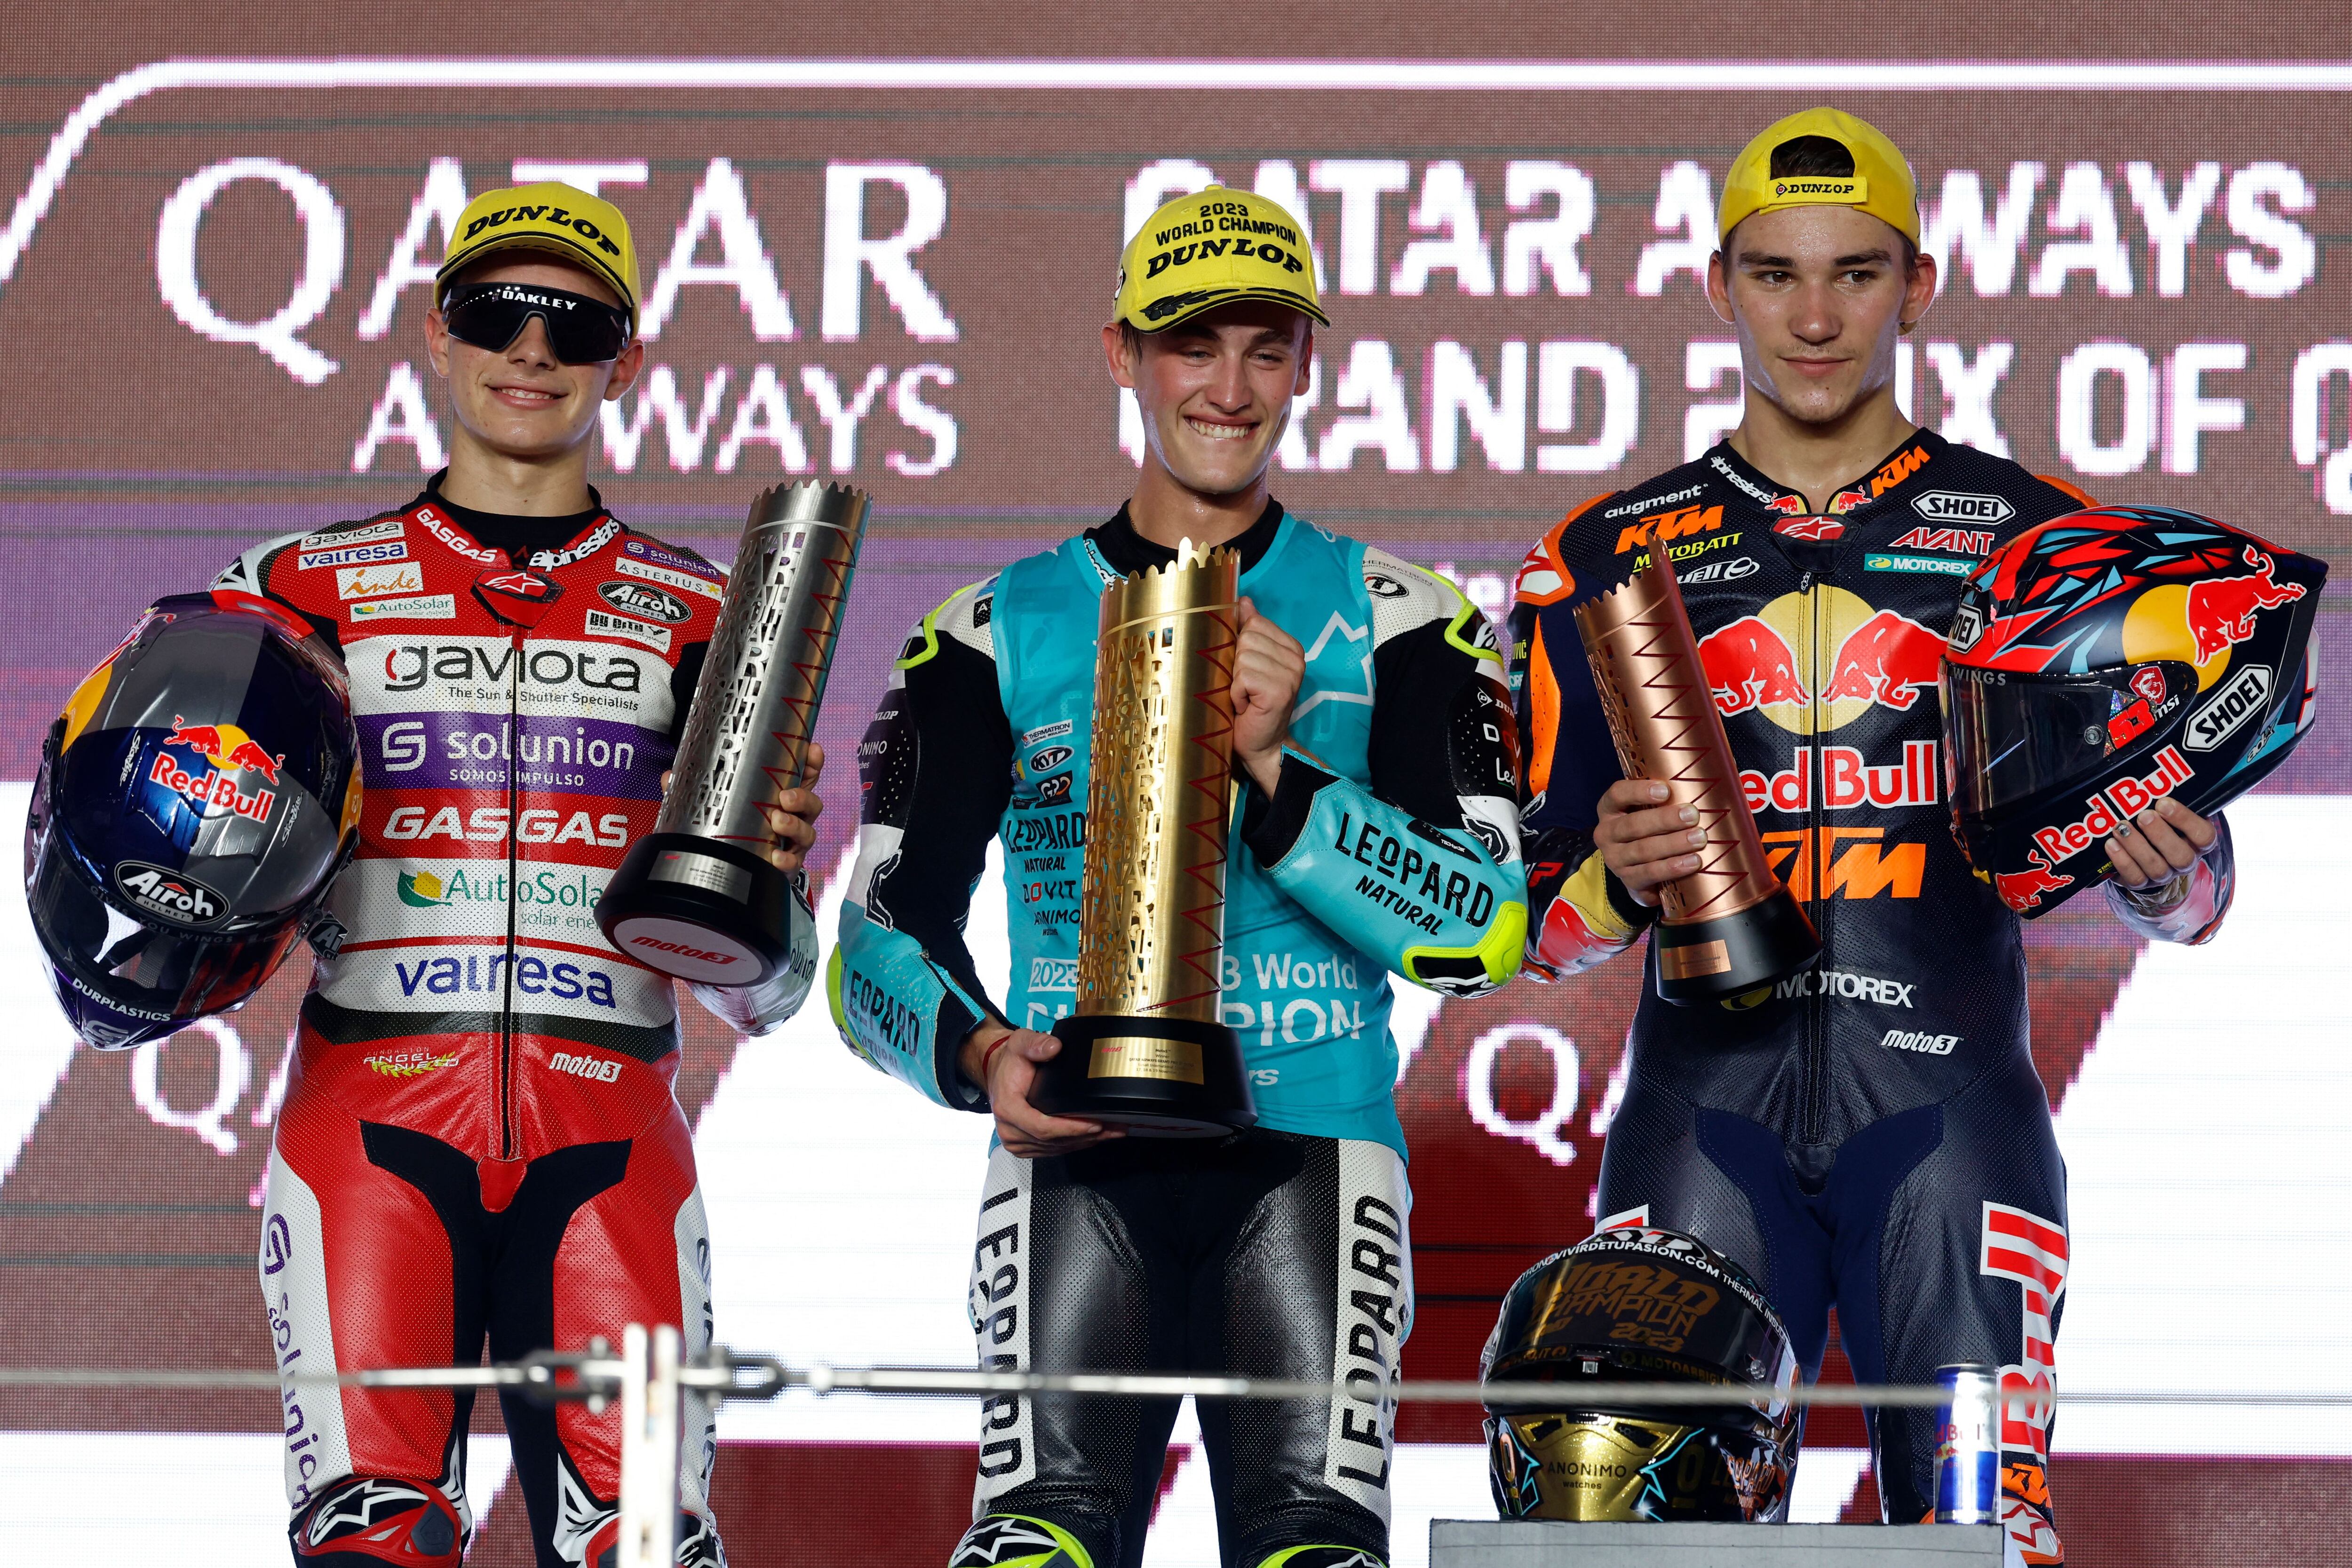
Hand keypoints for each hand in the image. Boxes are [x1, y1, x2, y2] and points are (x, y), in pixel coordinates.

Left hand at [757, 742, 825, 873]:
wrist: (751, 864)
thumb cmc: (756, 827)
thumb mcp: (757, 799)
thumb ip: (766, 777)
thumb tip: (781, 751)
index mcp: (793, 800)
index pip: (808, 778)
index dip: (813, 765)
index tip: (813, 752)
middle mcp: (800, 819)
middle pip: (813, 806)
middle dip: (803, 799)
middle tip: (785, 797)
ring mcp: (796, 844)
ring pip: (806, 834)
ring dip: (794, 826)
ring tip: (777, 823)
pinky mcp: (789, 865)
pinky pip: (793, 863)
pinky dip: (786, 859)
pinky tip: (776, 856)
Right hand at [957, 1023, 1122, 1157]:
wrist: (1000, 1073)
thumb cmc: (1010, 1062)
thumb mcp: (1020, 1043)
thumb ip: (1036, 1044)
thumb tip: (1054, 1048)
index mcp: (1008, 1108)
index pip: (1043, 1128)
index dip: (1071, 1129)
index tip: (1094, 1124)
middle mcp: (1010, 1130)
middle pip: (1054, 1142)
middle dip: (1087, 1136)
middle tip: (1114, 1128)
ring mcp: (1017, 1142)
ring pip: (1056, 1149)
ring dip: (1085, 1142)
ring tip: (1112, 1132)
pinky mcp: (1026, 1146)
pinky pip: (1053, 1151)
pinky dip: (1075, 1144)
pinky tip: (1094, 1137)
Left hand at [1230, 597, 1304, 794]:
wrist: (1261, 745)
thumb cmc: (1250, 704)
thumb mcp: (1249, 663)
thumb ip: (1250, 631)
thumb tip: (1244, 601)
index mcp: (1292, 647)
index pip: (1255, 623)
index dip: (1240, 647)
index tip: (1247, 672)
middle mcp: (1296, 659)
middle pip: (1247, 637)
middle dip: (1235, 664)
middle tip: (1245, 687)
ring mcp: (1290, 675)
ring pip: (1242, 656)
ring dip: (1235, 680)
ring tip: (1246, 696)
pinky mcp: (1279, 691)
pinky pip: (1243, 676)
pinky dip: (1237, 693)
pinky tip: (1246, 706)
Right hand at [1593, 779, 1706, 907]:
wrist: (1641, 870)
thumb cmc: (1651, 830)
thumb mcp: (1648, 811)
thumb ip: (1663, 800)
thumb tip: (1698, 782)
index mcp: (1609, 810)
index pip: (1617, 794)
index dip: (1639, 791)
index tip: (1666, 790)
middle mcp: (1606, 834)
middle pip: (1633, 825)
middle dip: (1665, 820)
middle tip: (1692, 815)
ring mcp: (1615, 860)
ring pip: (1642, 850)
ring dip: (1673, 844)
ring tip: (1699, 838)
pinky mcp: (1628, 881)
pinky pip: (1649, 874)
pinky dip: (1672, 868)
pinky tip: (1692, 862)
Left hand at [2104, 795, 2215, 890]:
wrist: (2142, 853)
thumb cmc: (2158, 823)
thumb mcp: (2166, 811)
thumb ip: (2165, 798)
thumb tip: (2153, 775)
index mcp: (2197, 842)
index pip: (2204, 835)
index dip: (2185, 820)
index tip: (2163, 803)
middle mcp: (2184, 861)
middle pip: (2181, 856)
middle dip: (2160, 834)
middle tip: (2143, 815)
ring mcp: (2164, 875)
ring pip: (2157, 868)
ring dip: (2137, 846)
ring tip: (2120, 827)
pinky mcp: (2142, 884)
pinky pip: (2135, 878)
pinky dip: (2122, 861)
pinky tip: (2111, 844)